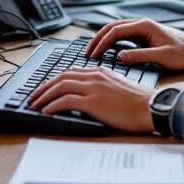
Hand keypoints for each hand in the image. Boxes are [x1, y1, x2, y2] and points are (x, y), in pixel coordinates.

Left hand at [26, 68, 153, 133]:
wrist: (150, 107)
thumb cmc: (138, 102)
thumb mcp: (118, 87)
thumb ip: (102, 86)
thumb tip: (88, 96)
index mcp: (100, 71)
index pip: (71, 71)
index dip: (55, 79)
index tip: (46, 88)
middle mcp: (95, 76)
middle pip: (61, 77)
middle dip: (44, 86)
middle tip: (33, 96)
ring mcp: (93, 88)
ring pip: (60, 87)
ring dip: (44, 96)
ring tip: (34, 105)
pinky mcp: (93, 101)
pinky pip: (65, 101)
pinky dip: (52, 105)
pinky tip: (46, 112)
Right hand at [85, 19, 183, 69]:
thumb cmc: (183, 53)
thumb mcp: (162, 57)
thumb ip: (140, 56)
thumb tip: (120, 57)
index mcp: (144, 26)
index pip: (116, 31)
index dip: (102, 42)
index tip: (93, 55)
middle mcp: (141, 25)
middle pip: (112, 27)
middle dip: (97, 39)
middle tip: (86, 53)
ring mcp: (142, 30)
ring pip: (116, 31)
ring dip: (103, 40)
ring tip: (92, 53)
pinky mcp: (144, 37)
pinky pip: (123, 37)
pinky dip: (111, 43)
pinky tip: (106, 53)